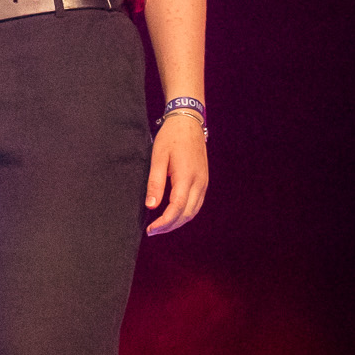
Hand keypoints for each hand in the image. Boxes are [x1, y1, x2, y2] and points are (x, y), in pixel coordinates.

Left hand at [145, 114, 207, 234]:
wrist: (188, 123)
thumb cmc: (170, 138)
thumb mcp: (157, 157)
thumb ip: (155, 182)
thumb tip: (151, 206)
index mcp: (187, 177)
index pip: (177, 208)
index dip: (164, 222)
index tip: (150, 230)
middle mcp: (199, 182)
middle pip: (187, 213)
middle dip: (170, 226)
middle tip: (152, 231)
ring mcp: (203, 182)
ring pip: (194, 211)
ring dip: (178, 221)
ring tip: (160, 226)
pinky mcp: (203, 180)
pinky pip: (196, 203)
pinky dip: (185, 213)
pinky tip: (173, 214)